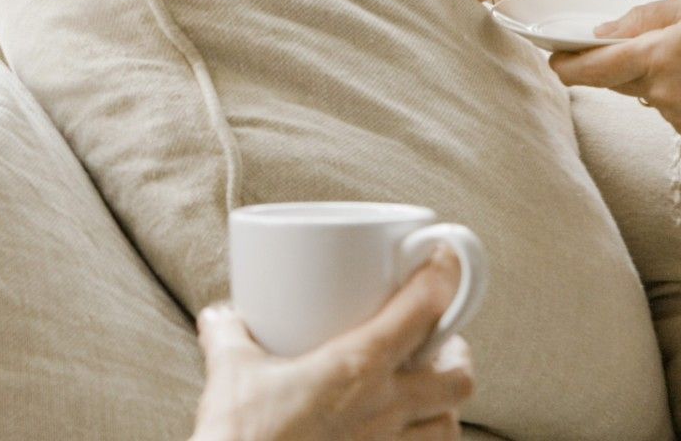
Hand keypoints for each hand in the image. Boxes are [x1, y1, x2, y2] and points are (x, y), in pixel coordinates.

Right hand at [189, 248, 475, 440]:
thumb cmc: (243, 435)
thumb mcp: (231, 372)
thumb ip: (229, 334)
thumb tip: (222, 317)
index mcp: (357, 368)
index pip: (422, 309)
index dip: (444, 276)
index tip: (443, 258)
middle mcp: (385, 410)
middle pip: (458, 377)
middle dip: (456, 353)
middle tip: (435, 339)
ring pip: (449, 424)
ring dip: (444, 403)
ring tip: (422, 389)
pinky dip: (422, 440)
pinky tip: (399, 432)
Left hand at [547, 0, 680, 137]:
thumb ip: (644, 17)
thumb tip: (602, 32)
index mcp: (658, 57)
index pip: (588, 69)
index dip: (563, 62)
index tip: (551, 52)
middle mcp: (660, 92)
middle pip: (609, 79)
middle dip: (607, 59)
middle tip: (627, 35)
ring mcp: (674, 113)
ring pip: (636, 89)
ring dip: (642, 70)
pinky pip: (661, 102)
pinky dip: (667, 85)